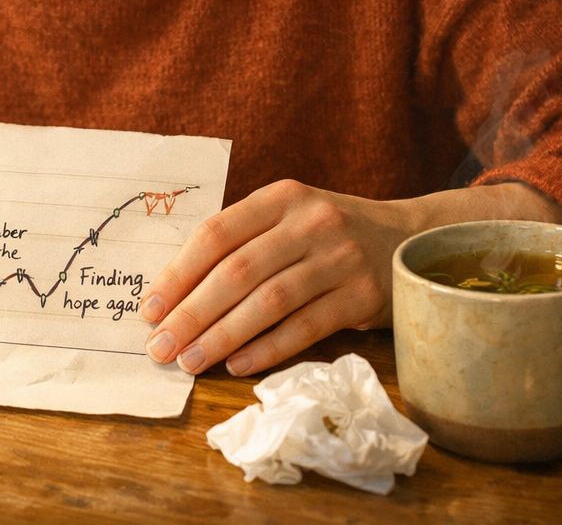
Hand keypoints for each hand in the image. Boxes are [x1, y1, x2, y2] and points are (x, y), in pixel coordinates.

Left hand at [139, 178, 416, 376]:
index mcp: (282, 197)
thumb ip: (243, 242)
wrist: (411, 240)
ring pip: (268, 302)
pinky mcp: (362, 297)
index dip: (178, 273)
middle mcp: (311, 222)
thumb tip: (175, 294)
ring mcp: (340, 259)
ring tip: (191, 362)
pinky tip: (237, 365)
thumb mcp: (289, 218)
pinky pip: (306, 328)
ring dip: (223, 336)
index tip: (149, 309)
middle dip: (192, 313)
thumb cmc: (329, 236)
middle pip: (237, 271)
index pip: (217, 234)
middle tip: (160, 347)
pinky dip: (268, 349)